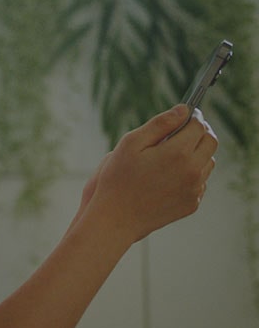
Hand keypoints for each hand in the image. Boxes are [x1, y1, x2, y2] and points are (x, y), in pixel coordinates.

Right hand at [81, 105, 217, 243]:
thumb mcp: (131, 143)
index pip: (199, 126)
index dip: (192, 117)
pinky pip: (200, 182)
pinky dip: (190, 174)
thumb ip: (160, 124)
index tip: (184, 117)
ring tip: (172, 155)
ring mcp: (194, 189)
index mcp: (177, 153)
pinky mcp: (192, 204)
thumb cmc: (118, 178)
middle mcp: (192, 171)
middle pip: (211, 142)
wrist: (116, 218)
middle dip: (199, 133)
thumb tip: (183, 110)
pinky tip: (168, 176)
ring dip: (196, 153)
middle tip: (181, 132)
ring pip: (208, 162)